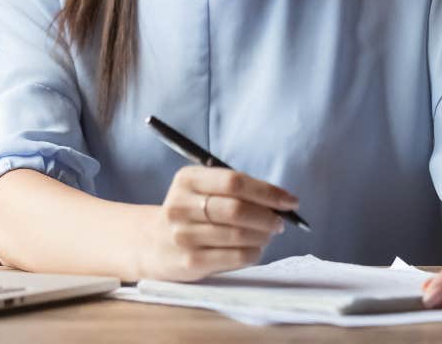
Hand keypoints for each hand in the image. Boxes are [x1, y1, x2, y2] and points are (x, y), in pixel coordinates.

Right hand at [137, 165, 298, 280]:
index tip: (290, 200)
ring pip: (238, 235)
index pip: (234, 181)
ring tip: (269, 234)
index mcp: (187, 179)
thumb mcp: (200, 188)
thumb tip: (279, 200)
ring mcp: (184, 235)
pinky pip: (234, 257)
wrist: (152, 242)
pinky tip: (256, 249)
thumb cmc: (189, 210)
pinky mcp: (190, 262)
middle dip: (267, 216)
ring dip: (263, 235)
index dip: (267, 191)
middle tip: (280, 221)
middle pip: (236, 209)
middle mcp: (181, 205)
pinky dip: (254, 253)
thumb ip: (233, 189)